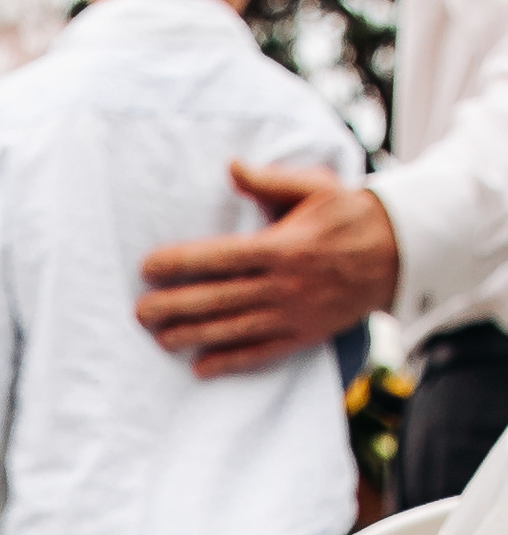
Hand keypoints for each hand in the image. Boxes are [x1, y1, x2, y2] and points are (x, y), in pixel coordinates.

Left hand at [136, 164, 397, 376]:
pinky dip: (230, 362)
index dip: (182, 263)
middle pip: (220, 298)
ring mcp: (293, 314)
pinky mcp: (303, 335)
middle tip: (139, 312)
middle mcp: (285, 284)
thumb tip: (231, 167)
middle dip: (176, 306)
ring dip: (194, 336)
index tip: (148, 266)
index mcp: (283, 246)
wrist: (396, 252)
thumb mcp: (314, 187)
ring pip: (234, 329)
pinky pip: (261, 353)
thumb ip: (269, 181)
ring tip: (159, 338)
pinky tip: (200, 367)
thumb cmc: (346, 214)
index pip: (221, 257)